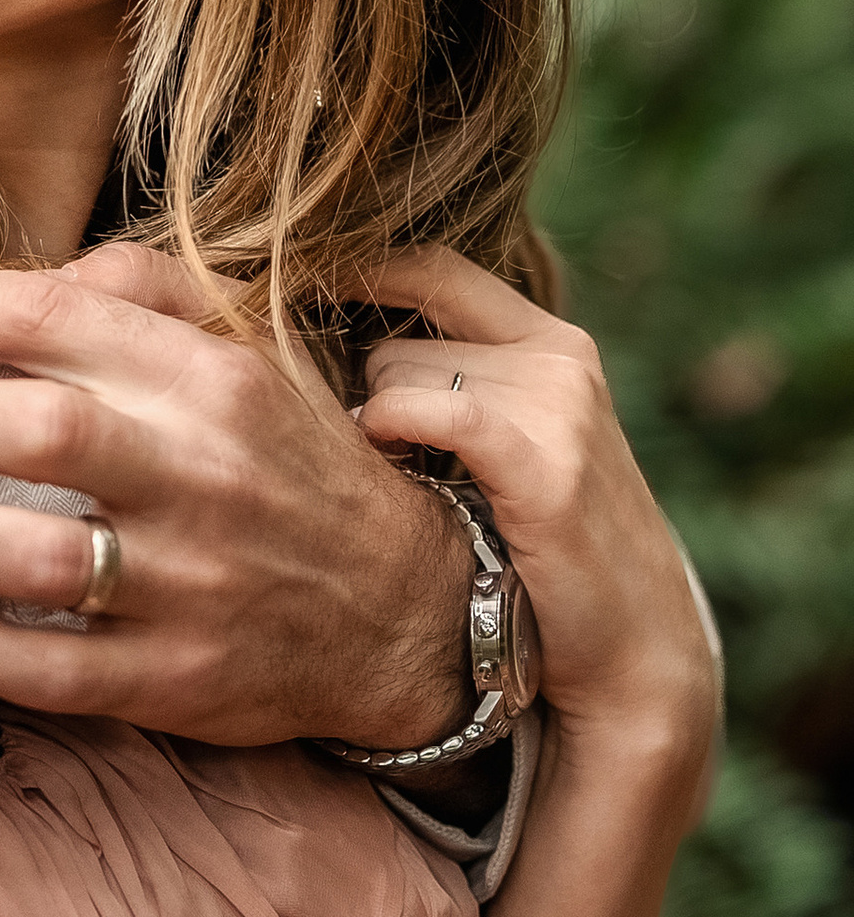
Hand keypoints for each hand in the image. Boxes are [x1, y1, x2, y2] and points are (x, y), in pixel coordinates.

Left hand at [0, 249, 476, 748]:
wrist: (404, 610)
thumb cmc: (288, 461)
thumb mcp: (244, 349)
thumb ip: (141, 292)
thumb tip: (31, 274)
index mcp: (210, 380)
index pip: (55, 320)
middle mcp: (202, 473)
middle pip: (35, 430)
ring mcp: (191, 583)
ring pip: (34, 552)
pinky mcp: (178, 679)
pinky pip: (47, 667)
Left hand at [358, 247, 721, 780]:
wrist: (636, 651)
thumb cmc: (545, 552)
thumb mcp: (510, 444)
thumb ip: (447, 385)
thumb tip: (329, 347)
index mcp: (552, 342)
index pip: (431, 266)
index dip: (352, 271)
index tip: (280, 293)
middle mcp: (559, 357)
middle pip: (396, 333)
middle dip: (357, 389)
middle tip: (359, 458)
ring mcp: (558, 405)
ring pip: (394, 374)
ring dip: (370, 427)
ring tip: (398, 493)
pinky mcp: (545, 463)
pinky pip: (428, 409)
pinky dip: (389, 426)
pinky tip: (383, 459)